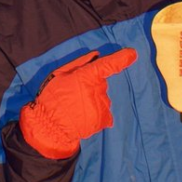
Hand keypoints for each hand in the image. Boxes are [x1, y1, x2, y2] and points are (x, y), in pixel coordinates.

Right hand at [19, 48, 137, 158]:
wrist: (49, 127)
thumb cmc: (52, 98)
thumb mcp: (59, 74)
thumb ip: (79, 64)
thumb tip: (97, 55)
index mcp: (86, 76)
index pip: (107, 65)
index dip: (121, 59)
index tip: (132, 53)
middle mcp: (97, 90)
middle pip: (100, 84)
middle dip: (90, 86)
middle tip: (73, 94)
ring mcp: (101, 106)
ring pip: (102, 98)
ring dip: (92, 101)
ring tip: (75, 108)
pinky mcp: (103, 119)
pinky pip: (104, 113)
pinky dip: (96, 114)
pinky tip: (82, 117)